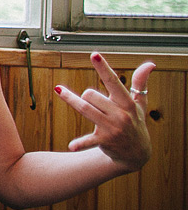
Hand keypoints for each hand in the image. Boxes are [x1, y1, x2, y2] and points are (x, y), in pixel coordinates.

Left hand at [55, 52, 153, 170]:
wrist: (137, 154)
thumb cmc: (135, 122)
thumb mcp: (139, 104)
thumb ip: (140, 82)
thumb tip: (150, 63)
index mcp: (127, 103)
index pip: (113, 81)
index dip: (103, 68)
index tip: (94, 54)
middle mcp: (120, 115)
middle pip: (91, 95)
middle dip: (87, 95)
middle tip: (93, 102)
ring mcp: (112, 128)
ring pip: (85, 108)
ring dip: (70, 99)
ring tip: (58, 90)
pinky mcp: (104, 141)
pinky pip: (89, 140)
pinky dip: (81, 144)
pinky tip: (72, 146)